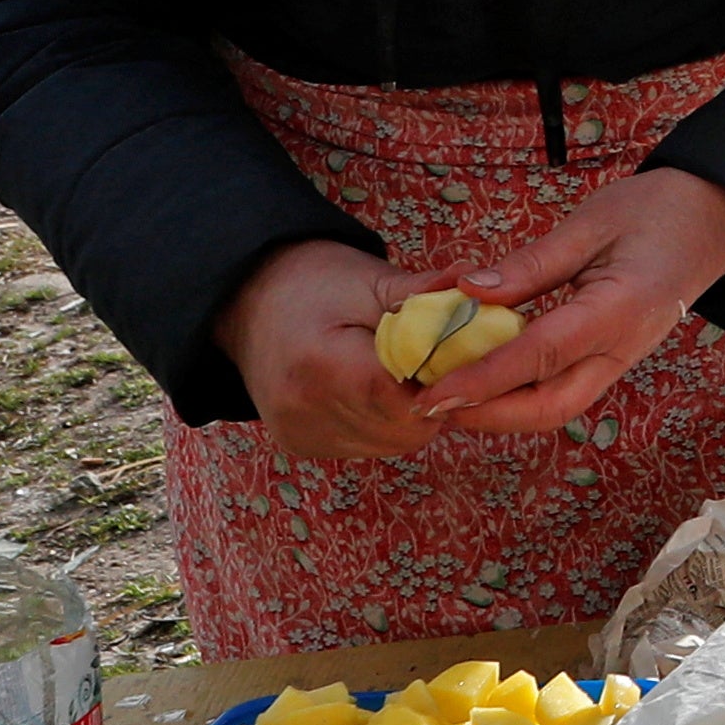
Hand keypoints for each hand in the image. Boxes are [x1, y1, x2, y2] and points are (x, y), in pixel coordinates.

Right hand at [218, 240, 452, 462]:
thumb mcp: (370, 278)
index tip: (454, 353)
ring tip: (403, 370)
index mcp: (320, 366)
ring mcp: (300, 434)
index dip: (441, 380)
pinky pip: (368, 446)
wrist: (248, 301)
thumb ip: (424, 293)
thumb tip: (476, 286)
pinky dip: (385, 423)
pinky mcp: (302, 444)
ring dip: (411, 414)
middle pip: (404, 428)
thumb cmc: (315, 282)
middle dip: (432, 397)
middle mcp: (303, 411)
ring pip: (393, 443)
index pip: (404, 399)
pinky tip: (377, 389)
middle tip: (433, 359)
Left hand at [421, 167, 724, 443]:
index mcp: (620, 309)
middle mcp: (622, 348)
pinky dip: (519, 395)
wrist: (716, 221)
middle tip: (431, 402)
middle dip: (488, 414)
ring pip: (557, 407)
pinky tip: (484, 378)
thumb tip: (470, 293)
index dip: (483, 378)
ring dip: (501, 412)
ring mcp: (620, 359)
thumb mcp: (591, 223)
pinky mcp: (612, 358)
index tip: (433, 392)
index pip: (541, 355)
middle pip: (551, 407)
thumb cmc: (657, 211)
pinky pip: (562, 390)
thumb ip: (531, 264)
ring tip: (450, 394)